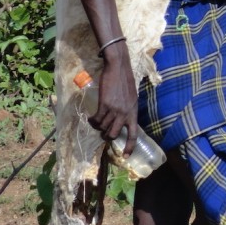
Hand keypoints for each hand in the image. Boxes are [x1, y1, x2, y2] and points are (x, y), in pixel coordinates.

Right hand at [91, 41, 138, 155]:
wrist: (118, 67)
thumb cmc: (124, 81)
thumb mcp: (131, 97)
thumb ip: (128, 109)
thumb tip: (121, 120)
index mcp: (134, 111)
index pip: (134, 134)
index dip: (129, 146)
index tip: (125, 157)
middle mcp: (125, 113)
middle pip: (114, 134)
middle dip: (106, 136)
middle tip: (102, 132)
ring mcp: (115, 109)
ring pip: (103, 128)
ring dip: (97, 127)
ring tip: (95, 121)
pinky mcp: (105, 105)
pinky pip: (96, 120)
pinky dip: (92, 121)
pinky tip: (91, 117)